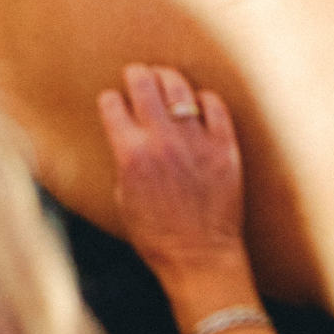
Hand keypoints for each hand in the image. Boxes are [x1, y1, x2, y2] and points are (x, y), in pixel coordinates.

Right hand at [97, 64, 248, 295]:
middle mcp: (161, 141)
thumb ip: (123, 158)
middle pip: (142, 82)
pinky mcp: (224, 148)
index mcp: (131, 153)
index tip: (113, 102)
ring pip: (178, 86)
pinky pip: (214, 105)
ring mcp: (195, 141)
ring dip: (166, 77)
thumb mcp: (122, 196)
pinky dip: (204, 99)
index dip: (110, 100)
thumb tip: (126, 131)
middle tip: (136, 76)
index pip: (111, 103)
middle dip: (135, 75)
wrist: (200, 259)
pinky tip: (198, 103)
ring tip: (164, 79)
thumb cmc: (156, 235)